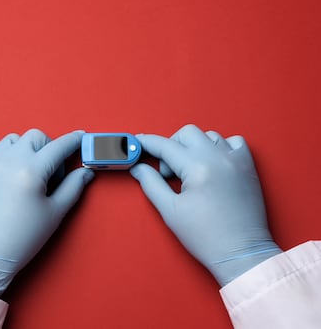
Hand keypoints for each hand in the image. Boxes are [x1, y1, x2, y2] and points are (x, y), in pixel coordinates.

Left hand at [0, 129, 93, 295]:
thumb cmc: (21, 237)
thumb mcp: (55, 212)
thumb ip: (73, 187)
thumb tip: (86, 172)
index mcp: (32, 171)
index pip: (59, 146)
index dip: (74, 141)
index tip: (80, 137)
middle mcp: (10, 160)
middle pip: (37, 137)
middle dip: (50, 148)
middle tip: (51, 173)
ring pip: (14, 139)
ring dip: (27, 148)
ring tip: (29, 171)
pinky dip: (5, 151)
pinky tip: (10, 169)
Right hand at [130, 125, 280, 285]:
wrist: (241, 253)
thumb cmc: (207, 237)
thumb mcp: (170, 211)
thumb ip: (151, 184)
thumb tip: (139, 168)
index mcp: (198, 168)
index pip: (166, 146)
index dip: (148, 143)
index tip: (138, 143)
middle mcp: (219, 158)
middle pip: (187, 133)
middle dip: (171, 146)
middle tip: (167, 170)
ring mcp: (236, 160)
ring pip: (209, 135)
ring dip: (194, 147)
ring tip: (190, 170)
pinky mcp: (248, 166)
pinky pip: (233, 142)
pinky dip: (219, 147)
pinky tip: (212, 164)